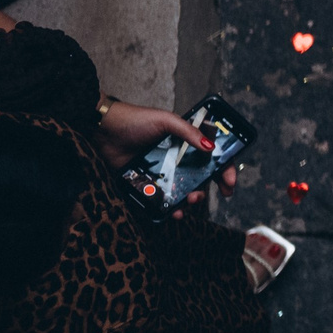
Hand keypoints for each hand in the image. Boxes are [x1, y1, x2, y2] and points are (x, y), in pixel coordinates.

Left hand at [96, 101, 236, 200]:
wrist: (102, 131)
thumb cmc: (135, 120)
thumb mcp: (166, 121)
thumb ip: (189, 132)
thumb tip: (211, 147)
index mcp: (185, 141)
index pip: (212, 155)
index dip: (225, 168)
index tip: (230, 181)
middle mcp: (176, 158)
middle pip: (201, 176)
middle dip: (210, 188)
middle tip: (212, 195)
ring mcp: (162, 172)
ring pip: (183, 190)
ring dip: (191, 199)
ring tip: (189, 202)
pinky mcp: (145, 183)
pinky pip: (161, 198)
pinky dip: (169, 207)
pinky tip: (172, 211)